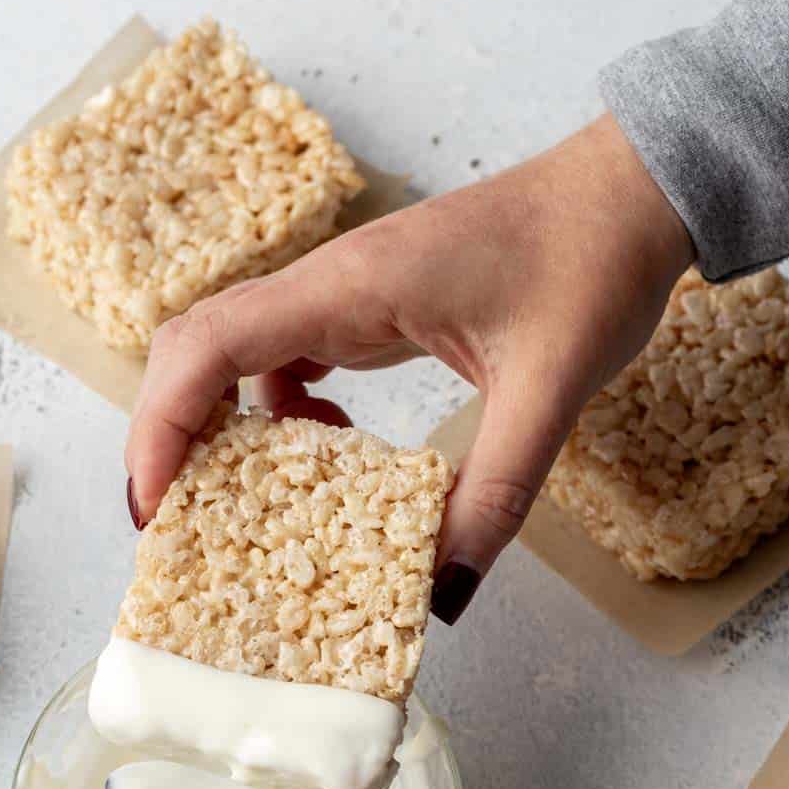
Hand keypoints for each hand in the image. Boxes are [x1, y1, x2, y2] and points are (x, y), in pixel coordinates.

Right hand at [125, 113, 692, 618]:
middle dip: (171, 434)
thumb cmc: (592, 263)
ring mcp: (347, 294)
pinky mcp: (370, 309)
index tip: (155, 504)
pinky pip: (291, 361)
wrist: (633, 193)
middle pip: (199, 349)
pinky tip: (331, 453)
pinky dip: (286, 417)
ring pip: (238, 356)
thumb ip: (494, 496)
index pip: (212, 344)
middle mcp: (331, 284)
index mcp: (352, 287)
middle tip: (175, 523)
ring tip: (245, 506)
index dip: (164, 424)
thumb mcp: (549, 392)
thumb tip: (441, 595)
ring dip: (226, 429)